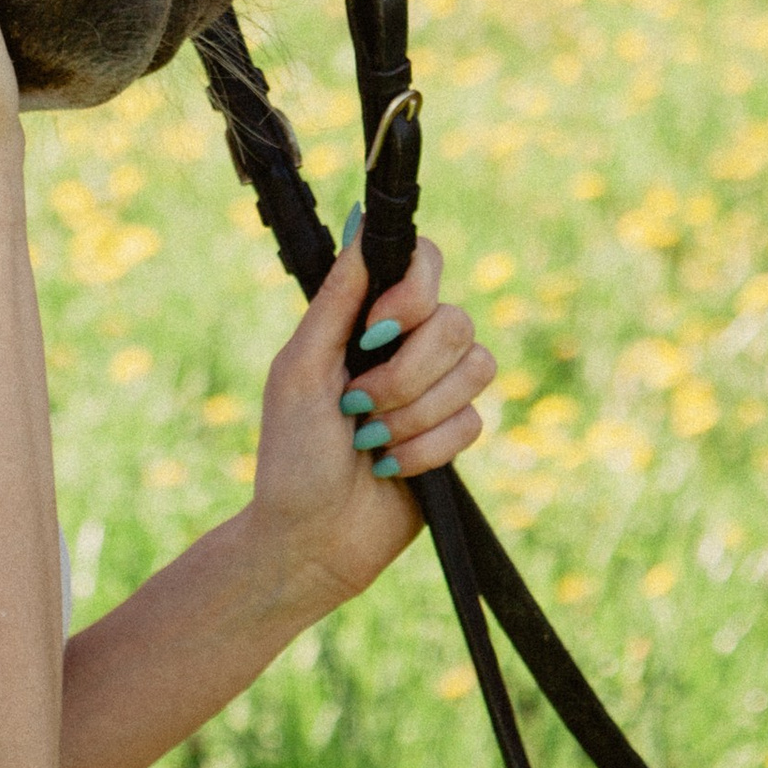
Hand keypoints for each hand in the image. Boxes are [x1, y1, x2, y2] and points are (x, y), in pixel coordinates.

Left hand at [241, 230, 495, 618]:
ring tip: (371, 442)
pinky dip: (427, 448)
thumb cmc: (292, 456)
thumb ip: (335, 302)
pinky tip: (392, 467)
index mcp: (366, 319)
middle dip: (405, 373)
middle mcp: (409, 345)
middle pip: (455, 320)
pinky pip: (474, 421)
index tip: (376, 330)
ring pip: (476, 367)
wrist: (310, 540)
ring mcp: (436, 391)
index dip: (414, 290)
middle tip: (357, 406)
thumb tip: (361, 228)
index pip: (425, 262)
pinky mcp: (455, 436)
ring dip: (415, 413)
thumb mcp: (299, 371)